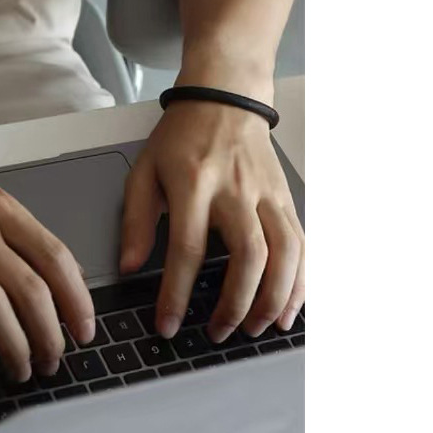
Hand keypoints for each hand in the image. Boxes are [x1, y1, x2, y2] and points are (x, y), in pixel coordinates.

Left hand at [118, 100, 304, 342]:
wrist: (224, 98)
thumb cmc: (181, 137)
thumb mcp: (144, 170)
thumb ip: (136, 220)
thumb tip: (130, 267)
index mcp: (193, 184)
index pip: (187, 248)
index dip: (176, 293)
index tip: (168, 325)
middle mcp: (236, 190)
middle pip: (247, 256)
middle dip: (235, 304)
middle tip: (218, 333)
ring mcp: (267, 195)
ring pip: (284, 254)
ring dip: (274, 300)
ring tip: (255, 329)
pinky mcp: (287, 199)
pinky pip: (302, 246)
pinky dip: (301, 283)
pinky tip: (290, 310)